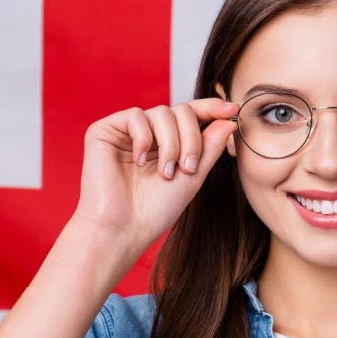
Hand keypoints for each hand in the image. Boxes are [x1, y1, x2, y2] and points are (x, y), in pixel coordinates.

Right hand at [71, 98, 238, 254]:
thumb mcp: (193, 176)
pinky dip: (144, 138)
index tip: (232, 109)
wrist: (123, 228)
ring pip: (161, 112)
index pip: (191, 116)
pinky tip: (139, 162)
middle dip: (191, 138)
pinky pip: (135, 115)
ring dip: (171, 144)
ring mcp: (126, 132)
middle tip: (188, 168)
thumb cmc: (155, 210)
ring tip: (165, 173)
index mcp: (167, 143)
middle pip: (181, 111)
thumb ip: (210, 146)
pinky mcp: (104, 131)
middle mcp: (147, 134)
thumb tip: (229, 118)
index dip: (211, 108)